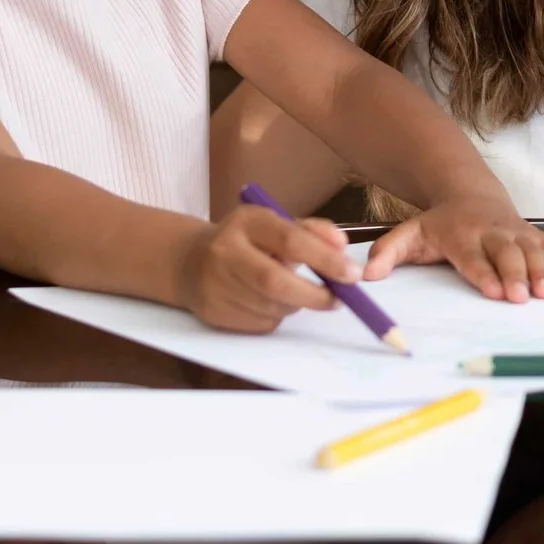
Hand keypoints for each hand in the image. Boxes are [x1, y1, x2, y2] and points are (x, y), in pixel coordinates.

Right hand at [175, 205, 359, 332]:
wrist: (191, 262)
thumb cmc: (248, 241)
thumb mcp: (276, 224)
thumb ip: (312, 231)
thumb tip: (342, 246)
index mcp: (246, 221)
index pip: (289, 239)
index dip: (324, 259)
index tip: (353, 274)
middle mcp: (225, 251)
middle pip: (275, 281)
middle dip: (315, 295)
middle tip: (339, 299)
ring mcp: (215, 284)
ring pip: (271, 306)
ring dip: (296, 304)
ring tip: (296, 292)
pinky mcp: (213, 312)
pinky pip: (260, 323)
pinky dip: (277, 316)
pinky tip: (269, 302)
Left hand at [363, 195, 543, 302]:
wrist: (469, 194)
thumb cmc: (439, 224)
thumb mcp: (408, 234)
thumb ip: (388, 253)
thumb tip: (367, 276)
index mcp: (461, 234)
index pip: (472, 257)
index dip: (483, 272)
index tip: (492, 290)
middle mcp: (492, 233)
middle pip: (506, 254)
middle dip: (515, 274)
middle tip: (522, 296)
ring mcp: (517, 234)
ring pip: (534, 251)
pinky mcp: (535, 236)